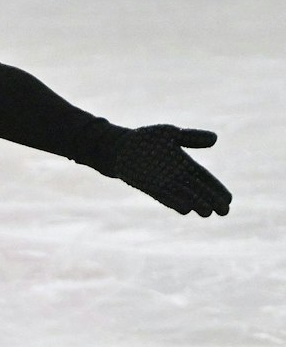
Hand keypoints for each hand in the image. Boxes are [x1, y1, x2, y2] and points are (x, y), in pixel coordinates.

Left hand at [104, 124, 230, 215]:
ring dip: (195, 204)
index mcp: (184, 164)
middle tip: (224, 211)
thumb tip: (215, 138)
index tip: (229, 199)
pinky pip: (164, 196)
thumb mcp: (170, 133)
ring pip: (183, 195)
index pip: (204, 178)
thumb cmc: (145, 139)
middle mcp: (175, 176)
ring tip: (208, 212)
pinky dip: (174, 202)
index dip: (216, 188)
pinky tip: (185, 209)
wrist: (118, 147)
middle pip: (197, 190)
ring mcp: (162, 182)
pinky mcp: (148, 186)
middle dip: (211, 200)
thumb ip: (191, 137)